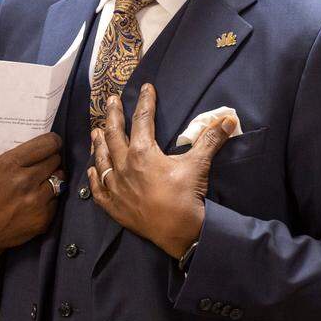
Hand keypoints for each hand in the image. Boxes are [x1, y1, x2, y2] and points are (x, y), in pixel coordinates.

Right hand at [0, 133, 63, 283]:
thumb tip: (34, 143)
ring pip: (60, 179)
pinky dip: (49, 199)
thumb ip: (11, 156)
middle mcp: (25, 181)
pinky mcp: (43, 218)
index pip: (47, 144)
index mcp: (9, 164)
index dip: (53, 142)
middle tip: (45, 163)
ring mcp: (36, 201)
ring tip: (40, 182)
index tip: (53, 143)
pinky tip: (35, 201)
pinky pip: (56, 200)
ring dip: (52, 178)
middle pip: (55, 160)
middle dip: (51, 160)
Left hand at [87, 85, 236, 259]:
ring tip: (96, 131)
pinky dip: (94, 179)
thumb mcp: (198, 164)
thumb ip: (210, 139)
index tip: (146, 88)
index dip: (145, 102)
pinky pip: (99, 190)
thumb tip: (228, 120)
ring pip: (102, 160)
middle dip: (113, 115)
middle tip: (111, 101)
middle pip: (114, 135)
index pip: (142, 120)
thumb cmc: (186, 196)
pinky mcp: (115, 207)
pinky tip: (91, 171)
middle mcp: (124, 167)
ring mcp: (117, 187)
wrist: (179, 232)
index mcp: (142, 153)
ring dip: (98, 144)